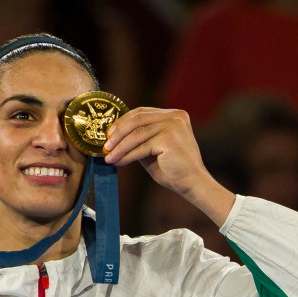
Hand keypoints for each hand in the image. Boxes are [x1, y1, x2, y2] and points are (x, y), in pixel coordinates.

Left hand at [103, 108, 234, 224]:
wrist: (192, 184)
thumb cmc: (173, 169)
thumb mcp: (153, 149)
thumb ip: (139, 139)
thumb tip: (113, 137)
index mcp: (174, 115)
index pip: (142, 112)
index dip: (122, 122)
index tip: (108, 135)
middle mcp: (175, 116)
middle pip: (138, 119)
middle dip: (118, 133)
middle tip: (105, 146)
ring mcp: (174, 125)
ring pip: (137, 133)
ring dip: (120, 147)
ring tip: (109, 157)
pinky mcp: (170, 138)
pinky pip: (142, 145)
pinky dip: (128, 154)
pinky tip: (119, 162)